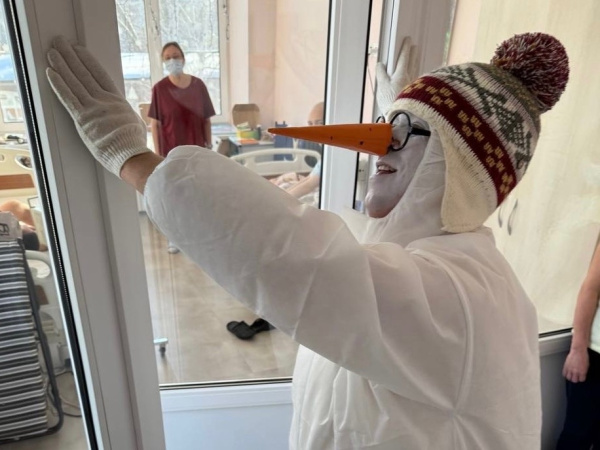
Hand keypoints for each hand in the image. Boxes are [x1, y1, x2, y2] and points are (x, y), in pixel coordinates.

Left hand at [46, 36, 150, 176]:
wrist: (130, 154)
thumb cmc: (134, 144)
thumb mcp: (136, 124)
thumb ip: (127, 116)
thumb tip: (130, 118)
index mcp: (117, 101)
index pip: (100, 75)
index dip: (88, 61)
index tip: (79, 50)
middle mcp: (103, 101)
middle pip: (84, 74)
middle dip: (71, 56)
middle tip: (60, 42)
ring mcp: (92, 108)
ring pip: (74, 82)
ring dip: (61, 65)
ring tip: (52, 52)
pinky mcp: (82, 119)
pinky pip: (68, 98)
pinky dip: (58, 85)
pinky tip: (50, 72)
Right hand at [375, 37, 418, 115]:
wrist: (401, 117)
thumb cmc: (391, 102)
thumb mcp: (382, 86)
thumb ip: (381, 74)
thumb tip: (380, 64)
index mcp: (402, 73)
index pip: (404, 57)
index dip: (405, 48)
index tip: (408, 40)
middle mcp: (410, 78)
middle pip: (412, 63)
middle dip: (413, 54)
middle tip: (415, 47)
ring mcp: (415, 86)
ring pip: (416, 71)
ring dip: (416, 64)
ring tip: (417, 59)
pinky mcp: (417, 94)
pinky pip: (417, 81)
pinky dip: (416, 76)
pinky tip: (416, 78)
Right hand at [563, 348, 588, 382]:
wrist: (578, 351)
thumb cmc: (583, 357)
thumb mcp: (586, 366)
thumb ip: (583, 372)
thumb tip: (581, 375)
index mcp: (582, 372)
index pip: (581, 380)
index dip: (581, 378)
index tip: (580, 377)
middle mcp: (576, 371)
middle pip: (574, 380)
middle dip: (575, 379)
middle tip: (575, 377)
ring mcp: (570, 369)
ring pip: (568, 378)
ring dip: (570, 377)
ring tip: (571, 375)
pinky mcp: (565, 366)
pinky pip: (564, 373)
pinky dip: (565, 374)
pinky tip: (567, 373)